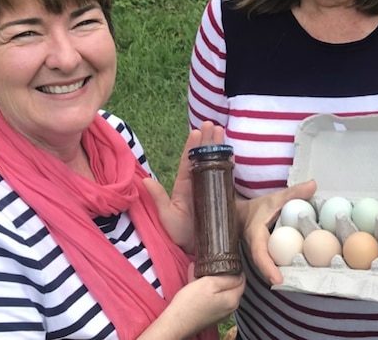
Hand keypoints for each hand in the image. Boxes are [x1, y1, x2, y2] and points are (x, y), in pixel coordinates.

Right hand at [138, 268, 244, 339]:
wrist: (175, 323)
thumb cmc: (191, 302)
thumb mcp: (210, 283)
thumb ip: (228, 278)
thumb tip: (239, 274)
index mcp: (233, 300)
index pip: (242, 280)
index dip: (235, 268)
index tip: (225, 261)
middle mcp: (230, 308)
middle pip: (231, 286)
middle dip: (223, 274)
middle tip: (212, 265)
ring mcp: (220, 313)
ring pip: (220, 291)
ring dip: (212, 281)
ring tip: (201, 271)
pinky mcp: (210, 315)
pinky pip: (212, 298)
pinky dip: (206, 289)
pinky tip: (196, 281)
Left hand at [144, 121, 222, 252]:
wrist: (196, 252)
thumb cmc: (178, 236)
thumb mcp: (166, 217)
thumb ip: (158, 199)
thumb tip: (145, 180)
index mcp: (183, 187)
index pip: (188, 162)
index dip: (192, 146)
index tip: (197, 131)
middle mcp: (196, 185)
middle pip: (202, 158)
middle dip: (207, 141)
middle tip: (213, 124)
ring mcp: (209, 190)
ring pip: (214, 163)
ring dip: (218, 147)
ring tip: (222, 131)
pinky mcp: (221, 197)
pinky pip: (225, 176)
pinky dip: (228, 163)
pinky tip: (232, 153)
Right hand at [237, 180, 317, 285]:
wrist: (242, 215)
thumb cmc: (258, 207)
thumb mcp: (275, 198)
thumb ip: (294, 192)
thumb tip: (313, 185)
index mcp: (256, 237)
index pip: (260, 255)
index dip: (268, 268)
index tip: (277, 280)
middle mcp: (258, 250)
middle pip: (266, 267)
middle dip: (278, 277)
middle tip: (295, 284)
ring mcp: (262, 255)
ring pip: (271, 267)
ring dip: (284, 274)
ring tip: (301, 282)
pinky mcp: (268, 256)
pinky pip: (276, 263)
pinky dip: (286, 267)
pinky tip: (303, 270)